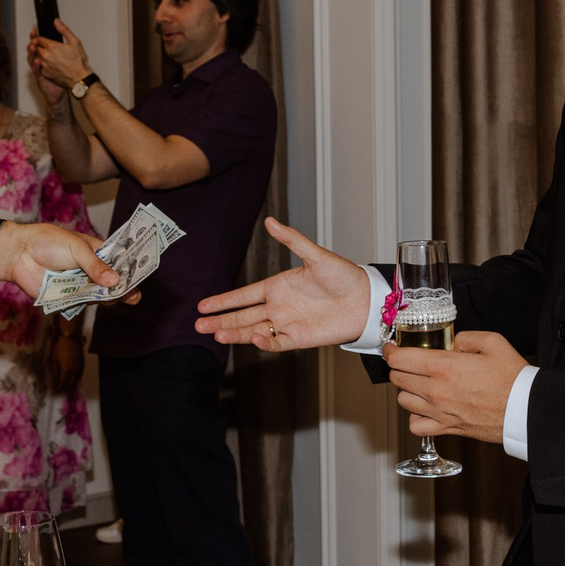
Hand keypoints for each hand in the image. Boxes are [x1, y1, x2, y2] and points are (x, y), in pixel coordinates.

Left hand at [0, 221, 128, 303]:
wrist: (18, 254)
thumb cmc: (47, 242)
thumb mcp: (76, 248)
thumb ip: (95, 265)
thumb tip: (115, 281)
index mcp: (96, 253)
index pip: (119, 262)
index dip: (131, 269)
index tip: (141, 275)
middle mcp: (90, 270)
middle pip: (113, 283)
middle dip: (124, 289)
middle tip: (133, 295)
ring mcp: (80, 284)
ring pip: (100, 296)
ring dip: (108, 298)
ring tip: (115, 297)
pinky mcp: (67, 297)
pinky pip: (82, 303)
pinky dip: (89, 303)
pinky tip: (96, 300)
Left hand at [27, 23, 94, 95]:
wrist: (79, 78)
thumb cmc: (78, 62)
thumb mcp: (75, 41)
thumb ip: (64, 30)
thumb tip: (56, 22)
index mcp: (51, 47)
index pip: (39, 39)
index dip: (41, 37)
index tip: (44, 38)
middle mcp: (46, 56)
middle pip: (36, 47)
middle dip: (40, 45)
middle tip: (47, 46)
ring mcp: (44, 65)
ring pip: (37, 56)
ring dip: (41, 54)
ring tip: (51, 55)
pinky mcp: (45, 73)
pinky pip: (40, 66)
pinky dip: (43, 64)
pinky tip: (52, 63)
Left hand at [44, 326, 86, 391]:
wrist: (71, 338)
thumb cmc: (60, 348)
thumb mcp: (54, 360)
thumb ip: (55, 372)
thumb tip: (54, 382)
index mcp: (66, 371)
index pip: (62, 384)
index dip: (58, 389)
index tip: (54, 391)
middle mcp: (74, 371)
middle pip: (70, 385)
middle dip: (64, 389)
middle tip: (59, 391)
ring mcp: (80, 368)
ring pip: (76, 381)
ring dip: (71, 385)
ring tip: (65, 387)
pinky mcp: (83, 364)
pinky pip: (80, 376)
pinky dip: (75, 380)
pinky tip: (72, 379)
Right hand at [194, 218, 373, 348]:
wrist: (365, 300)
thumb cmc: (344, 275)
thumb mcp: (316, 256)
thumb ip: (292, 240)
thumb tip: (270, 222)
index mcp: (278, 286)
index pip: (243, 295)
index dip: (223, 301)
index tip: (203, 305)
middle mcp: (279, 306)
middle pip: (242, 316)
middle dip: (220, 321)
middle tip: (198, 325)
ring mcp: (288, 324)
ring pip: (254, 330)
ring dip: (235, 333)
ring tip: (216, 335)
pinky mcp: (300, 338)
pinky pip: (277, 343)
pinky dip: (264, 342)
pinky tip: (253, 338)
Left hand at [384, 331, 524, 443]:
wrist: (524, 410)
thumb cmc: (512, 378)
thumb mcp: (493, 342)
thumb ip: (466, 338)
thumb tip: (452, 343)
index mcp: (444, 367)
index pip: (400, 359)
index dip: (391, 351)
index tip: (393, 348)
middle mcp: (436, 390)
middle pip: (397, 378)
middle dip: (399, 367)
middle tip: (409, 362)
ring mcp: (439, 412)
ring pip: (402, 400)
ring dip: (406, 390)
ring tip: (418, 383)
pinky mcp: (447, 428)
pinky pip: (415, 425)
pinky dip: (415, 416)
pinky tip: (424, 407)